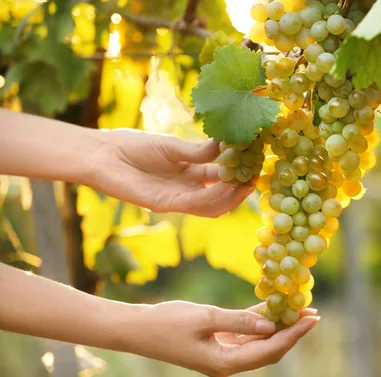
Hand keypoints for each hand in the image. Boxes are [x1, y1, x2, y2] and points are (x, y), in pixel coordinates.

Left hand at [89, 129, 253, 216]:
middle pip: (221, 196)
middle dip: (240, 190)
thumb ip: (199, 151)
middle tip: (257, 178)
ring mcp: (176, 198)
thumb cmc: (134, 146)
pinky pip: (193, 204)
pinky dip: (211, 196)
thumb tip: (227, 144)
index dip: (241, 173)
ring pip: (211, 206)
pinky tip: (224, 185)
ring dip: (230, 197)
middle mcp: (187, 188)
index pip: (223, 178)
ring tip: (246, 184)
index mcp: (191, 173)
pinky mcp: (163, 204)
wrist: (102, 154)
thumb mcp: (173, 146)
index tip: (257, 163)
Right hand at [126, 301, 319, 376]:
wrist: (137, 329)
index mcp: (224, 363)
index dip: (293, 335)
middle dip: (291, 332)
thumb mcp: (205, 318)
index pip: (268, 351)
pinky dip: (259, 322)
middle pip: (268, 350)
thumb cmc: (167, 322)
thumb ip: (240, 321)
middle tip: (312, 313)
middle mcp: (227, 363)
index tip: (312, 320)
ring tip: (298, 309)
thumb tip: (272, 325)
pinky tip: (272, 307)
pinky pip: (245, 334)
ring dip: (278, 327)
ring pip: (259, 343)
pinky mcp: (217, 343)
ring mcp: (222, 354)